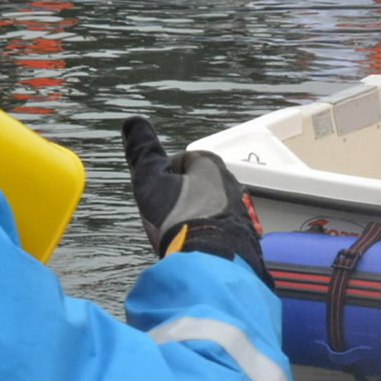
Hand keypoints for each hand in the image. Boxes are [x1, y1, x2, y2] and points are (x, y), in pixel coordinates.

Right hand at [121, 117, 272, 286]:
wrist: (210, 259)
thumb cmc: (177, 216)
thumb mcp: (150, 181)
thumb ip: (142, 152)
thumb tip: (133, 121)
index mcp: (210, 165)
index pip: (185, 160)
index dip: (165, 174)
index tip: (155, 192)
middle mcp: (232, 182)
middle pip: (202, 184)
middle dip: (184, 195)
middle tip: (166, 215)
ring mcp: (243, 210)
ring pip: (215, 206)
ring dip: (199, 215)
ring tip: (181, 232)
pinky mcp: (248, 235)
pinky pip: (225, 229)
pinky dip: (212, 233)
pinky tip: (198, 245)